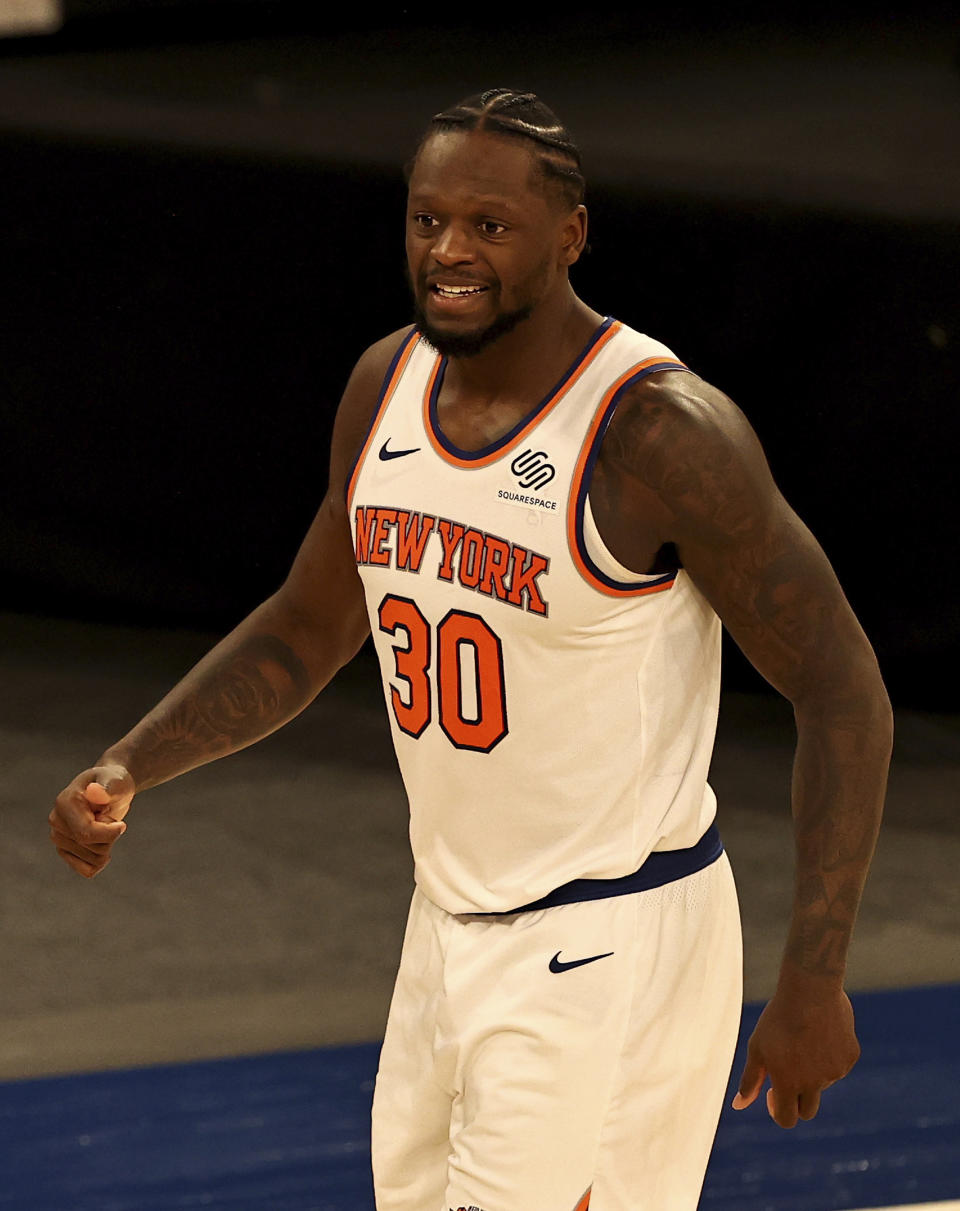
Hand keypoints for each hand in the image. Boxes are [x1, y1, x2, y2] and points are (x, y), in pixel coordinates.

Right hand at [49, 764, 134, 877]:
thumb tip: (95, 792)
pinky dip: (101, 861)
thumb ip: (109, 787)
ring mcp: (58, 838)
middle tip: (108, 817)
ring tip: (103, 825)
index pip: (86, 834)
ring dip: (107, 845)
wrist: (109, 789)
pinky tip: (101, 843)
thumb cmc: (114, 783)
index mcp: (64, 803)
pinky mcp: (65, 851)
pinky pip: (88, 870)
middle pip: (93, 848)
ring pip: (94, 860)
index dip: (110, 834)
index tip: (122, 825)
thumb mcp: (117, 781)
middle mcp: (56, 822)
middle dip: (110, 837)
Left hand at [732, 982, 859, 1126]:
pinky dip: (829, 1055)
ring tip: (802, 1037)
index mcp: (789, 1083)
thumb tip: (738, 1106)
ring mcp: (836, 1071)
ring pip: (823, 1082)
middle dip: (797, 1100)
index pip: (786, 1119)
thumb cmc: (778, 1018)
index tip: (772, 1094)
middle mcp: (815, 1083)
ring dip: (812, 1071)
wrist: (810, 988)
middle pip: (807, 1110)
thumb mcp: (758, 1048)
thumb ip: (750, 1080)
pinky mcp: (850, 1056)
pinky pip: (838, 1064)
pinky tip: (820, 1031)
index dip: (777, 1111)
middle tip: (789, 1074)